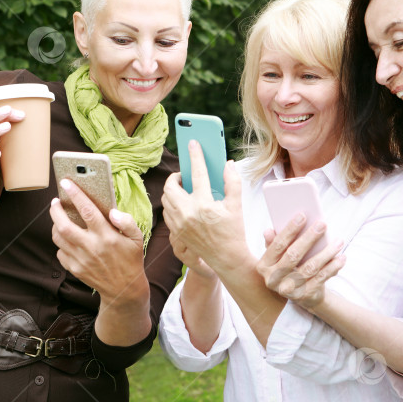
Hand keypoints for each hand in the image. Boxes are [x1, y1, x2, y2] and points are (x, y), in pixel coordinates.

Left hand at [49, 178, 148, 307]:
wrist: (124, 289)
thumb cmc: (130, 259)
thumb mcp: (137, 239)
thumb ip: (127, 221)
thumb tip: (113, 211)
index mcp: (107, 236)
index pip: (88, 211)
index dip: (76, 195)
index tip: (66, 182)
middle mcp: (91, 247)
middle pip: (64, 225)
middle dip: (56, 211)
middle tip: (55, 202)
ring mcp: (81, 259)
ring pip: (58, 238)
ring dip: (55, 225)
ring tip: (59, 218)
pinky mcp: (75, 269)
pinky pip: (60, 252)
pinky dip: (61, 243)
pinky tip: (67, 238)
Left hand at [161, 140, 249, 274]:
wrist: (226, 258)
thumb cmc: (233, 232)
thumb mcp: (236, 205)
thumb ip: (233, 182)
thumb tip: (228, 164)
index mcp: (204, 205)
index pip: (197, 173)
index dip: (195, 156)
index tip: (192, 143)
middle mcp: (188, 214)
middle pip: (171, 186)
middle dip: (176, 176)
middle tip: (185, 174)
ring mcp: (179, 224)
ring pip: (166, 199)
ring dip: (172, 189)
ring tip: (184, 186)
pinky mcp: (176, 232)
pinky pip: (167, 211)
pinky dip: (171, 203)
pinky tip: (181, 201)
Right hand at [257, 216, 344, 308]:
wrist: (301, 295)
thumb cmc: (290, 267)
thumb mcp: (280, 256)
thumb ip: (274, 243)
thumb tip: (268, 231)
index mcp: (264, 265)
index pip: (277, 245)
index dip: (290, 230)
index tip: (302, 215)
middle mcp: (272, 279)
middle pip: (293, 255)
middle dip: (309, 238)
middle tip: (322, 224)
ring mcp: (288, 289)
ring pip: (310, 267)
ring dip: (326, 253)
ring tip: (339, 241)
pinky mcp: (304, 296)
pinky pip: (321, 278)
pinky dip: (333, 267)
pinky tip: (341, 257)